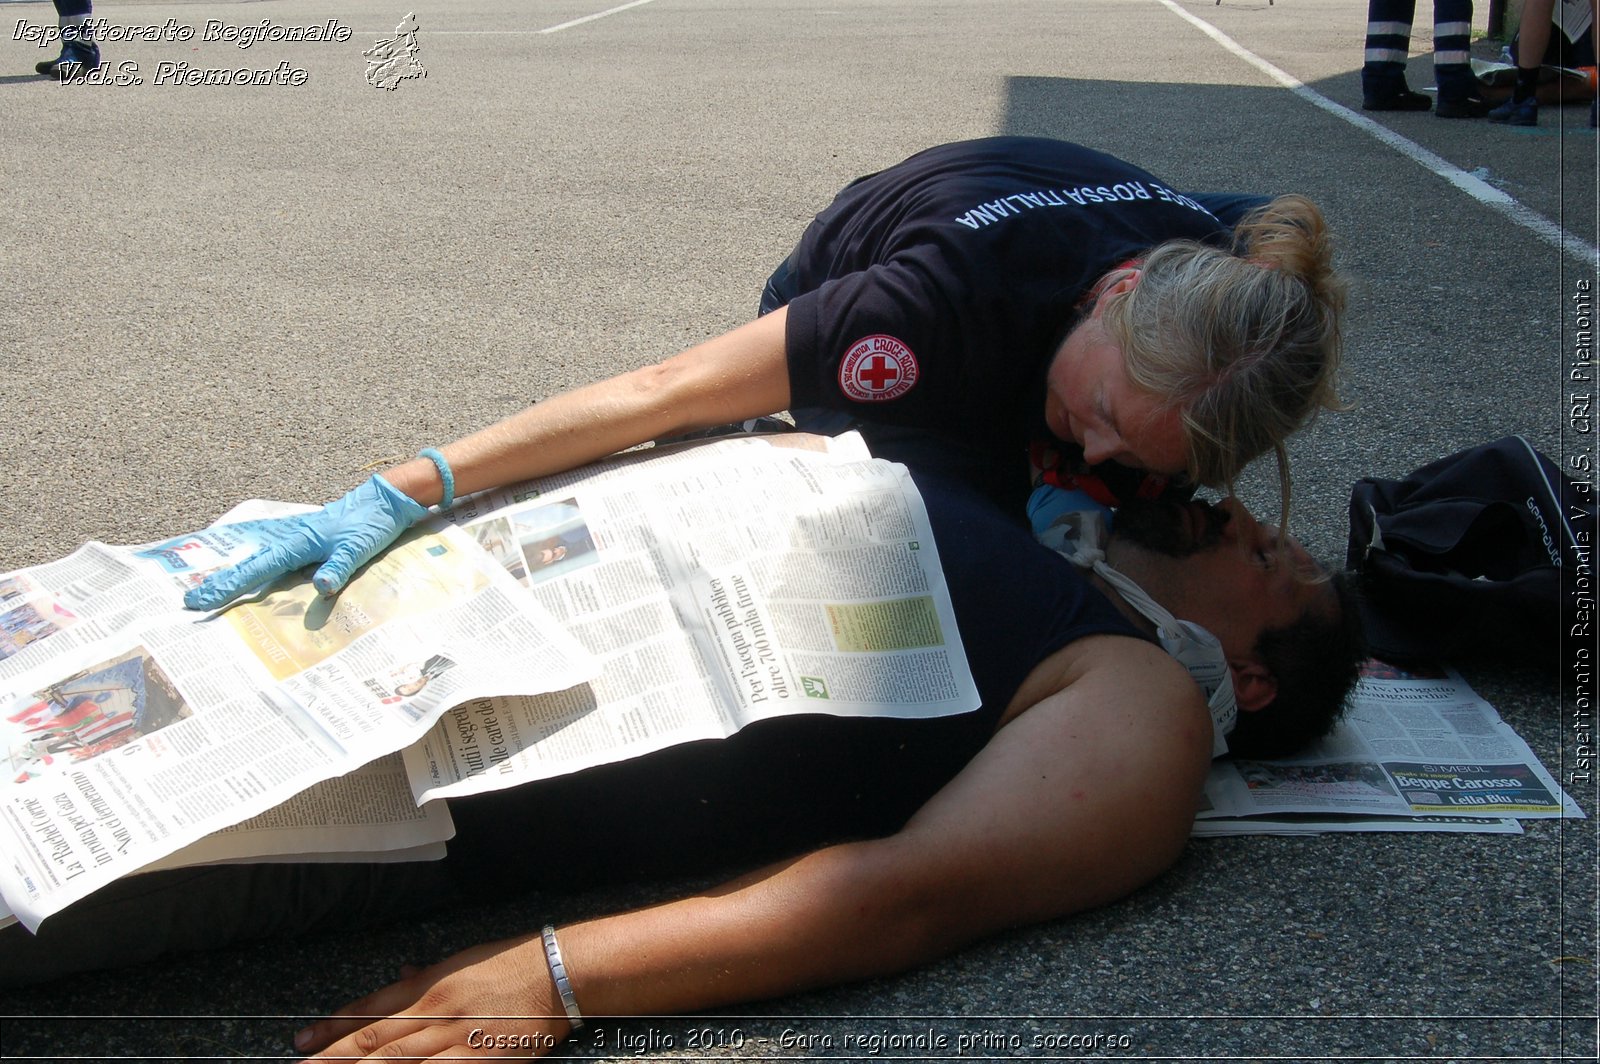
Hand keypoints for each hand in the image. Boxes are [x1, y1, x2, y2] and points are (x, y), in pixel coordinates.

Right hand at [183, 475, 427, 610]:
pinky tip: (250, 572)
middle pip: (249, 565)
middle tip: (191, 600)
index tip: (202, 599)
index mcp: (298, 543)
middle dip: (221, 583)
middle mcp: (291, 540)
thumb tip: (320, 586)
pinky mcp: (306, 541)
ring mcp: (297, 540)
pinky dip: (257, 566)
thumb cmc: (370, 523)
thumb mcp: (359, 547)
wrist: (383, 500)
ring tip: (211, 590)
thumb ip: (339, 566)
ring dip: (236, 575)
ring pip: (258, 560)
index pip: (256, 570)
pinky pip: (274, 557)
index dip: (229, 586)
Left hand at [296, 934, 566, 1060]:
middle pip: (372, 1040)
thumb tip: (402, 974)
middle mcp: (433, 1010)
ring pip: (394, 1060)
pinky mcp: (476, 1058)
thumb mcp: (465, 961)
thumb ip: (429, 975)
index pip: (371, 1008)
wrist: (556, 971)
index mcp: (429, 984)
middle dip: (331, 1058)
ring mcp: (452, 1036)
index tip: (303, 1041)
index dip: (333, 1027)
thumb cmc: (513, 964)